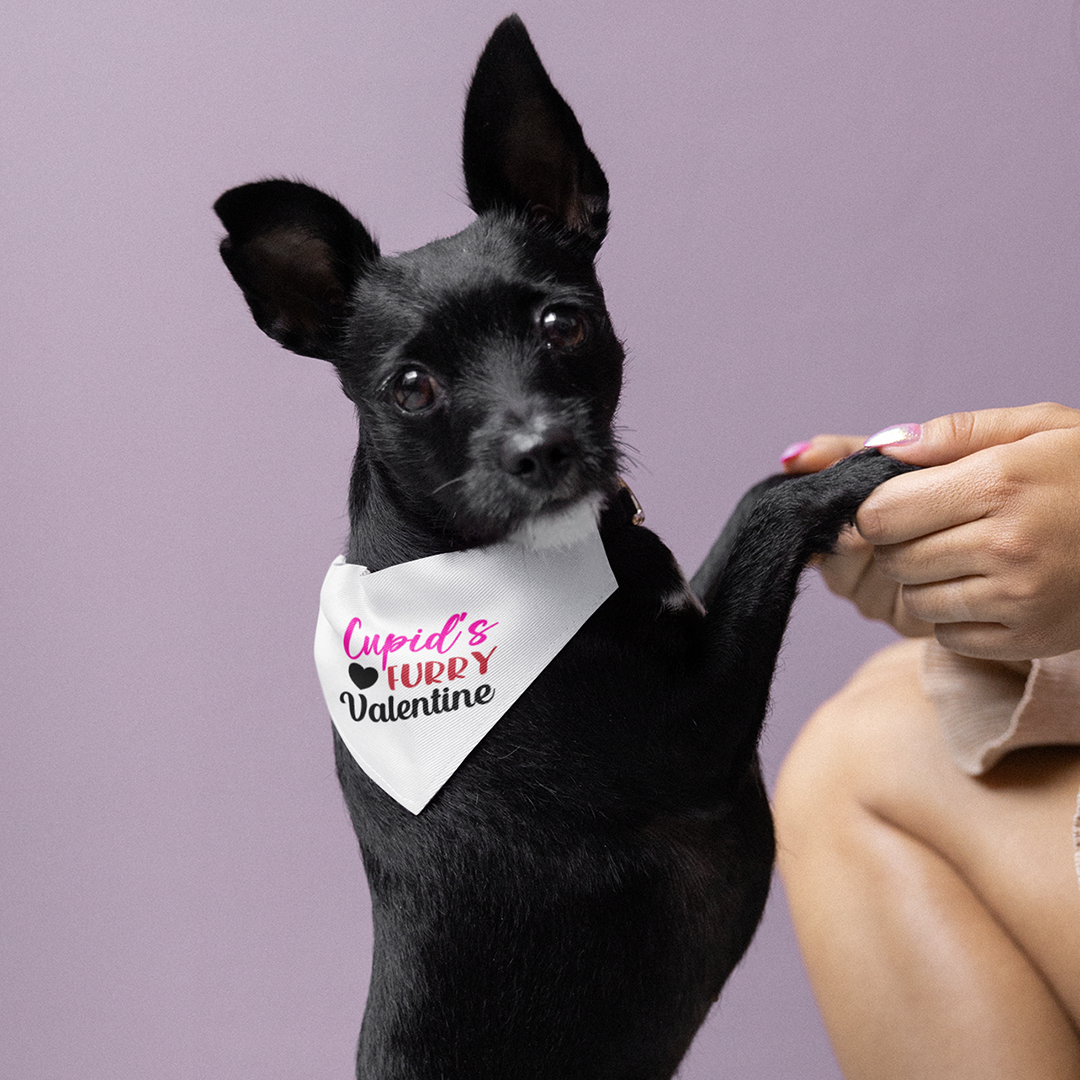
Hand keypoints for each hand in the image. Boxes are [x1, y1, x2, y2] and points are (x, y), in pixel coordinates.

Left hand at [780, 404, 1079, 660]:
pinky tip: (988, 588)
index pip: (880, 513)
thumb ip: (954, 433)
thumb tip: (880, 446)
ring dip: (925, 581)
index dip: (876, 508)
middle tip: (936, 527)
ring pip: (914, 601)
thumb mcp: (1038, 428)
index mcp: (999, 484)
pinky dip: (954, 616)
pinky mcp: (1030, 638)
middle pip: (893, 559)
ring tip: (966, 555)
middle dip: (899, 543)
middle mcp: (1007, 545)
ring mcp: (1020, 598)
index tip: (896, 503)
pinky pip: (948, 635)